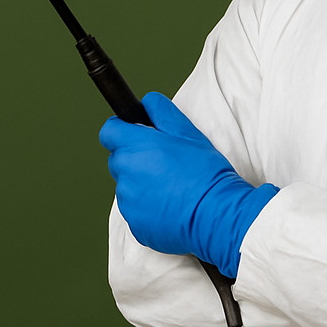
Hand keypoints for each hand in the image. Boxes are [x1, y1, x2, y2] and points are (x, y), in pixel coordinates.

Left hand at [100, 92, 278, 278]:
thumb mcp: (188, 132)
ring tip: (172, 187)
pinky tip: (171, 206)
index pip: (109, 131)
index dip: (122, 130)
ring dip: (142, 183)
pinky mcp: (135, 225)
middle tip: (164, 162)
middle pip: (118, 159)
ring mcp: (128, 202)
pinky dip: (148, 207)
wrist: (216, 215)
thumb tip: (147, 102)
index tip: (135, 133)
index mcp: (136, 147)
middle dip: (135, 158)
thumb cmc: (205, 172)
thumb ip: (161, 111)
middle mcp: (126, 174)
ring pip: (127, 186)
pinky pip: (136, 210)